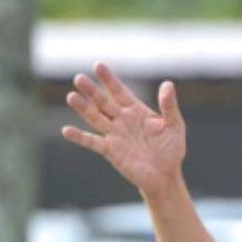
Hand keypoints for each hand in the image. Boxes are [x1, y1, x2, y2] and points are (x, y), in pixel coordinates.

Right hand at [60, 63, 187, 197]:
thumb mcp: (175, 125)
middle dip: (92, 91)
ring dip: (83, 108)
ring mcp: (114, 135)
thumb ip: (169, 106)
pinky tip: (66, 130)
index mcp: (135, 110)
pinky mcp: (110, 151)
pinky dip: (80, 137)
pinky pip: (92, 142)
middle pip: (103, 102)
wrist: (166, 176)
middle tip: (79, 78)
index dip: (109, 79)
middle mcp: (121, 119)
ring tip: (71, 96)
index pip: (119, 91)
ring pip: (95, 118)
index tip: (98, 65)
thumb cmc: (171, 150)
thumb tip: (168, 84)